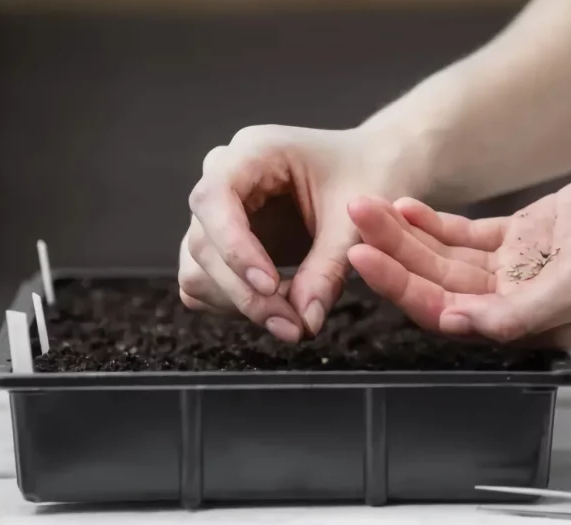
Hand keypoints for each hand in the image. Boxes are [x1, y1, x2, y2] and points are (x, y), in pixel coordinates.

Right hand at [178, 125, 422, 341]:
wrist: (373, 169)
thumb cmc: (367, 176)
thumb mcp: (356, 221)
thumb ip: (328, 269)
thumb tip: (305, 320)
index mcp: (254, 151)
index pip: (215, 198)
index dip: (234, 246)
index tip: (270, 286)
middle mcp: (225, 177)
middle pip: (203, 242)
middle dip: (245, 292)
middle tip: (294, 325)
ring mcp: (220, 212)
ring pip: (197, 268)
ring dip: (238, 303)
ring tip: (292, 319)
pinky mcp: (225, 241)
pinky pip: (207, 281)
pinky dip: (236, 304)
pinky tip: (278, 309)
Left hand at [347, 127, 570, 347]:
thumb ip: (520, 312)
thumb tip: (458, 323)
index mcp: (530, 327)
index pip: (449, 314)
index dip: (402, 289)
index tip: (364, 260)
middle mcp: (515, 301)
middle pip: (437, 282)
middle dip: (392, 256)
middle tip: (353, 227)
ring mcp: (514, 268)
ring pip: (444, 256)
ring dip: (404, 233)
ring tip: (369, 206)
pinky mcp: (517, 236)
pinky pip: (465, 234)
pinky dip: (435, 221)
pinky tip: (406, 207)